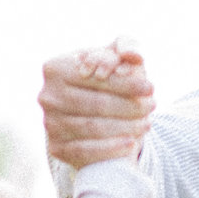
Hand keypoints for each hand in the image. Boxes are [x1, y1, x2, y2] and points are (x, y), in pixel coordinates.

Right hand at [39, 39, 153, 167]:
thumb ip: (127, 46)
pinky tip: (130, 143)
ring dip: (124, 127)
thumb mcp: (117, 58)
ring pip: (92, 127)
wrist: (93, 114)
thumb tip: (132, 55)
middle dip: (128, 106)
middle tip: (151, 106)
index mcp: (56, 68)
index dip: (125, 83)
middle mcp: (47, 95)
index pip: (95, 77)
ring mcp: (50, 123)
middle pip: (95, 103)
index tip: (150, 87)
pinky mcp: (56, 148)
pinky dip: (109, 148)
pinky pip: (84, 151)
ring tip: (146, 123)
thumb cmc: (106, 80)